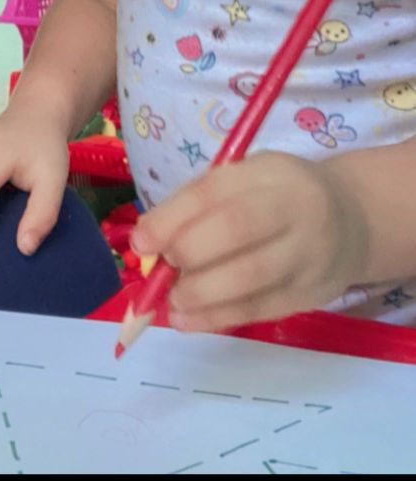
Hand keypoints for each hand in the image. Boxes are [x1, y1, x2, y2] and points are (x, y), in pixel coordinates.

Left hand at [130, 152, 368, 332]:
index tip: (140, 242)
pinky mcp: (310, 294)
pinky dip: (217, 318)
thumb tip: (146, 241)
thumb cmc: (277, 194)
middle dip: (188, 253)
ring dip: (199, 294)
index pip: (215, 192)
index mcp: (269, 172)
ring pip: (250, 277)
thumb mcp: (244, 178)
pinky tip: (187, 320)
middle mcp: (294, 209)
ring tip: (170, 302)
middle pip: (236, 230)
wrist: (351, 218)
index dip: (172, 218)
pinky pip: (259, 309)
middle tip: (162, 268)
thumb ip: (199, 203)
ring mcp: (307, 255)